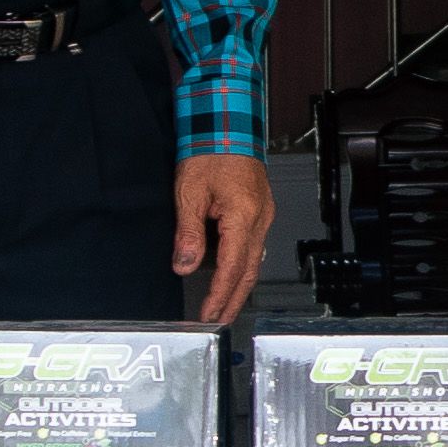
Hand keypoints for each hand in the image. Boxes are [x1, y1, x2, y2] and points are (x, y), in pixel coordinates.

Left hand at [172, 154, 272, 326]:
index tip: (207, 314)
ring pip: (253, 262)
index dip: (218, 296)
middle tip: (218, 322)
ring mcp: (262, 216)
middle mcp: (259, 219)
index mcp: (243, 216)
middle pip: (249, 273)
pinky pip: (252, 247)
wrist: (227, 124)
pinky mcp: (259, 211)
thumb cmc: (211, 149)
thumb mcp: (189, 192)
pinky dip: (241, 267)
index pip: (232, 269)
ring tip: (221, 306)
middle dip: (233, 301)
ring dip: (238, 287)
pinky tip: (230, 277)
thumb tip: (185, 264)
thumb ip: (188, 232)